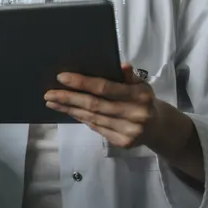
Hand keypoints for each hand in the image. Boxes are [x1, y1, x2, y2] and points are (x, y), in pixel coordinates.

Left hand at [44, 63, 160, 148]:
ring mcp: (129, 131)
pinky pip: (96, 128)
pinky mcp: (122, 143)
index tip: (61, 77)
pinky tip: (69, 111)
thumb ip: (130, 75)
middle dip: (68, 98)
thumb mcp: (142, 84)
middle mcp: (134, 115)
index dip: (82, 83)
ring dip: (69, 109)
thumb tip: (122, 65)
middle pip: (94, 105)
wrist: (158, 128)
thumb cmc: (143, 99)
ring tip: (53, 102)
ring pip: (92, 118)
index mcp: (139, 96)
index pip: (105, 88)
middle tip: (49, 93)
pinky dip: (81, 118)